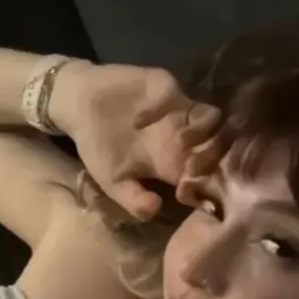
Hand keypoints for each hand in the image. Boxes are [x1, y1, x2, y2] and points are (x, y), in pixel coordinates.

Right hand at [50, 61, 219, 219]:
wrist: (80, 105)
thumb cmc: (99, 147)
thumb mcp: (113, 182)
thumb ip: (133, 199)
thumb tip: (154, 211)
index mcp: (174, 164)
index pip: (204, 177)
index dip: (202, 187)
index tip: (185, 193)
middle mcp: (183, 138)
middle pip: (217, 148)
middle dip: (212, 159)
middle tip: (191, 168)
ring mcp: (178, 111)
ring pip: (211, 118)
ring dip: (202, 132)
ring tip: (180, 141)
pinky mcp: (166, 87)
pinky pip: (178, 96)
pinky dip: (165, 107)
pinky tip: (139, 120)